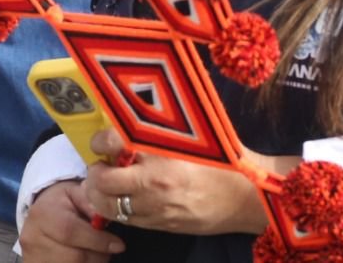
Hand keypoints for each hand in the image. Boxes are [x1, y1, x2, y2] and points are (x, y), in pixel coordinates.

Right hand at [19, 180, 123, 262]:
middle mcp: (33, 238)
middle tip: (108, 248)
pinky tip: (84, 259)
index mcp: (42, 214)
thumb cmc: (61, 204)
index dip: (97, 241)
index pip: (70, 231)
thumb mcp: (75, 193)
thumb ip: (89, 201)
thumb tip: (102, 215)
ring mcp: (33, 257)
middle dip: (98, 255)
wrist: (40, 216)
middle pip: (74, 257)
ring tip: (95, 252)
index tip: (119, 245)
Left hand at [83, 129, 270, 236]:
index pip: (112, 142)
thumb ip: (157, 128)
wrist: (247, 198)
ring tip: (107, 184)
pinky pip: (126, 220)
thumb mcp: (190, 136)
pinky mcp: (161, 226)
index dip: (100, 141)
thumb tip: (129, 115)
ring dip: (99, 194)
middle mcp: (154, 184)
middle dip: (95, 172)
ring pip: (108, 206)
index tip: (102, 141)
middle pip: (101, 181)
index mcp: (161, 154)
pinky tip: (123, 199)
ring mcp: (156, 209)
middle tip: (101, 165)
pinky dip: (117, 209)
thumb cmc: (221, 161)